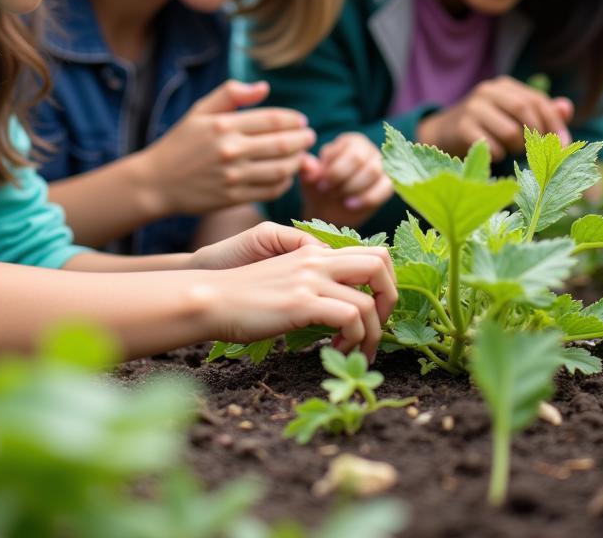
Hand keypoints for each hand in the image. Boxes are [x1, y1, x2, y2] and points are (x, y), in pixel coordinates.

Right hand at [145, 80, 314, 216]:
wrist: (157, 182)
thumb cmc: (180, 142)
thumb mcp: (200, 110)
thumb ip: (231, 94)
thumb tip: (264, 87)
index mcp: (224, 125)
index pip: (273, 120)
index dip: (294, 120)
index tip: (301, 121)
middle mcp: (231, 150)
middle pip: (283, 145)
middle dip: (303, 140)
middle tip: (309, 137)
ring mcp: (233, 177)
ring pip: (282, 169)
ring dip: (298, 162)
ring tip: (301, 155)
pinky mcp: (233, 198)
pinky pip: (270, 190)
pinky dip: (285, 182)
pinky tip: (285, 175)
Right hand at [193, 222, 396, 359]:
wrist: (212, 299)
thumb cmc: (244, 296)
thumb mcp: (284, 278)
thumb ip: (311, 279)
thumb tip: (340, 301)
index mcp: (313, 251)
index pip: (370, 253)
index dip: (383, 282)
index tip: (374, 311)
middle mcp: (316, 259)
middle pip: (380, 264)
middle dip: (390, 299)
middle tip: (377, 326)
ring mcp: (310, 279)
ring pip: (369, 300)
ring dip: (373, 333)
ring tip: (358, 350)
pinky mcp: (301, 302)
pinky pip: (351, 316)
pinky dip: (355, 338)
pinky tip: (338, 348)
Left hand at [298, 133, 393, 228]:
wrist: (330, 212)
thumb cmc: (320, 188)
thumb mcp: (309, 179)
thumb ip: (307, 169)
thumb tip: (307, 164)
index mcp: (348, 141)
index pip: (343, 151)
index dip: (332, 171)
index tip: (320, 185)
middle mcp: (367, 148)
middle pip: (359, 158)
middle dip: (342, 179)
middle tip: (329, 193)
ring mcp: (381, 165)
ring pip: (374, 171)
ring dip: (353, 188)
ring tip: (340, 199)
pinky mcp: (388, 183)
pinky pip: (385, 187)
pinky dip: (368, 198)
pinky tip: (351, 205)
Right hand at [416, 76, 573, 161]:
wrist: (444, 134)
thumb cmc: (487, 126)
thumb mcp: (513, 115)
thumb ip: (541, 112)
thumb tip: (567, 107)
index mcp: (503, 86)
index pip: (537, 100)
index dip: (554, 123)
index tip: (565, 144)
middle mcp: (487, 92)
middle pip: (525, 110)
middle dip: (536, 135)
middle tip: (536, 151)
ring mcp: (472, 109)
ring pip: (511, 132)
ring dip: (516, 148)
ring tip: (508, 148)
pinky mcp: (462, 128)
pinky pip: (494, 148)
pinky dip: (499, 156)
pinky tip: (492, 153)